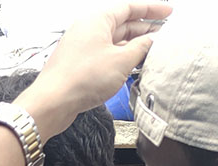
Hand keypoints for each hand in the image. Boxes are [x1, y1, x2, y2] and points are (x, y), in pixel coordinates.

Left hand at [18, 2, 171, 137]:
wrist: (51, 104)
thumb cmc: (79, 79)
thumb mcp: (122, 61)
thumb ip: (142, 48)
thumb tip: (153, 41)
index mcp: (96, 20)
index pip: (129, 7)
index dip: (151, 9)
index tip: (168, 12)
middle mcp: (86, 31)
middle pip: (122, 24)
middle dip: (144, 30)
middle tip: (164, 36)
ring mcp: (81, 48)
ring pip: (113, 42)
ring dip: (133, 47)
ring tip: (152, 53)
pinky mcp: (78, 65)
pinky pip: (104, 56)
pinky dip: (119, 59)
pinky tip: (131, 67)